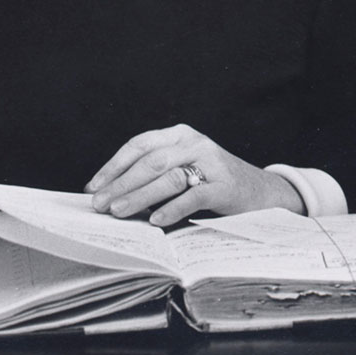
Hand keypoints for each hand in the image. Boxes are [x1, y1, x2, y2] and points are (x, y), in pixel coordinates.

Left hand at [86, 124, 303, 226]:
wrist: (262, 192)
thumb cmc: (215, 183)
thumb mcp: (185, 169)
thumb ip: (157, 174)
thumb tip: (113, 195)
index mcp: (181, 134)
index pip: (140, 144)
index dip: (114, 166)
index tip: (93, 187)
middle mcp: (195, 142)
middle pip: (151, 161)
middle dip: (121, 184)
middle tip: (100, 204)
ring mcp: (212, 162)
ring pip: (168, 176)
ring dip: (139, 196)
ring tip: (119, 212)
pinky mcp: (225, 185)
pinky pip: (193, 195)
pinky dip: (171, 208)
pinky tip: (155, 220)